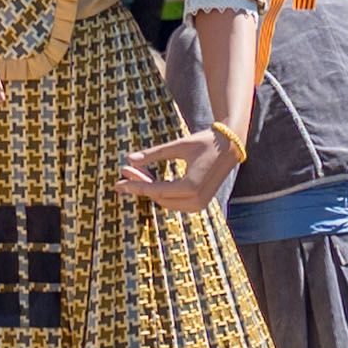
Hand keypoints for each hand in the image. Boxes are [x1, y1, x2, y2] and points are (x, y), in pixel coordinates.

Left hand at [117, 122, 240, 210]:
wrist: (230, 147)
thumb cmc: (205, 142)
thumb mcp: (178, 145)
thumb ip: (154, 154)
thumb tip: (129, 158)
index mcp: (190, 186)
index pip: (155, 190)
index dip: (135, 186)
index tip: (117, 183)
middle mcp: (196, 200)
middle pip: (159, 198)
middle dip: (140, 186)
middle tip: (125, 172)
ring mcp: (199, 205)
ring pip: (165, 202)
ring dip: (150, 190)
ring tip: (136, 173)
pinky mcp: (200, 204)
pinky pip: (174, 203)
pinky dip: (161, 193)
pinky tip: (150, 180)